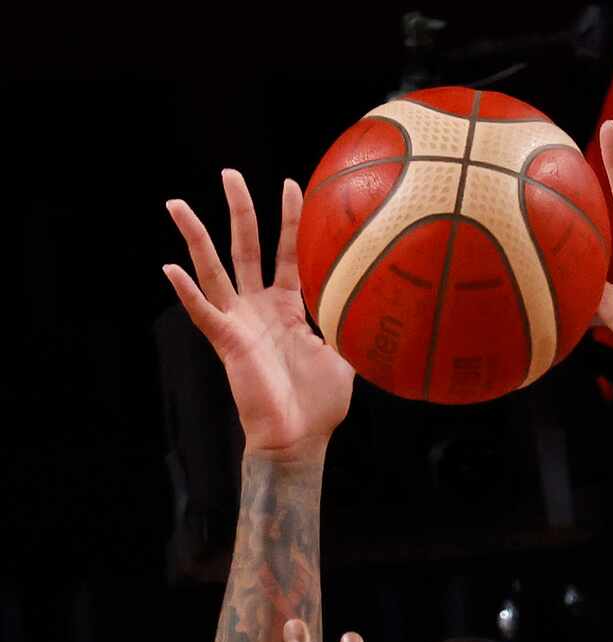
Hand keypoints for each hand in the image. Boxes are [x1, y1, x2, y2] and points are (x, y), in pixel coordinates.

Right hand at [164, 172, 353, 460]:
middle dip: (239, 210)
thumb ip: (353, 326)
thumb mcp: (346, 358)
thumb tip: (386, 302)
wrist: (298, 440)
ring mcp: (239, 323)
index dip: (288, 220)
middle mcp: (258, 308)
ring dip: (195, 237)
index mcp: (286, 307)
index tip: (291, 183)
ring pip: (214, 270)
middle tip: (230, 172)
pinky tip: (169, 268)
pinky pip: (203, 313)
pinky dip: (187, 292)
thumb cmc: (320, 405)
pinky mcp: (227, 343)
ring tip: (177, 204)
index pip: (286, 253)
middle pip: (244, 247)